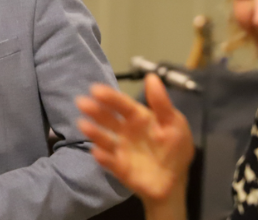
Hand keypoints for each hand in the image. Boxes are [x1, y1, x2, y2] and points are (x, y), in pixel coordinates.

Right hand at [76, 74, 194, 207]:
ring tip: (83, 125)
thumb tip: (151, 77)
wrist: (175, 181)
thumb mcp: (174, 123)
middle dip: (95, 110)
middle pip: (108, 119)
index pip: (122, 104)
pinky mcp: (119, 168)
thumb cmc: (175, 148)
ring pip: (105, 138)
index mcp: (138, 117)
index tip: (95, 89)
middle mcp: (125, 131)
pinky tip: (97, 152)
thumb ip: (161, 102)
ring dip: (94, 132)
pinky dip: (103, 157)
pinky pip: (109, 161)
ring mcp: (121, 149)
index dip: (110, 96)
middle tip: (81, 102)